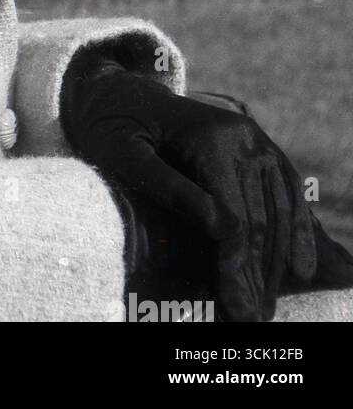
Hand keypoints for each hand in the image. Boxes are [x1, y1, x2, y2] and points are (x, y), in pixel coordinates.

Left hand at [61, 52, 352, 321]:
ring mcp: (254, 138)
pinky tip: (297, 265)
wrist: (117, 92)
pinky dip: (295, 229)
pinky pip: (285, 191)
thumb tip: (219, 228)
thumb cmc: (112, 125)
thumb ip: (169, 187)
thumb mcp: (124, 155)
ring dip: (277, 261)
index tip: (235, 304)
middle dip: (257, 273)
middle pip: (260, 218)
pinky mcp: (257, 146)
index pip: (234, 215)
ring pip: (279, 209)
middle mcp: (242, 135)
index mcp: (210, 136)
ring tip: (266, 303)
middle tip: (250, 316)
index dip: (237, 266)